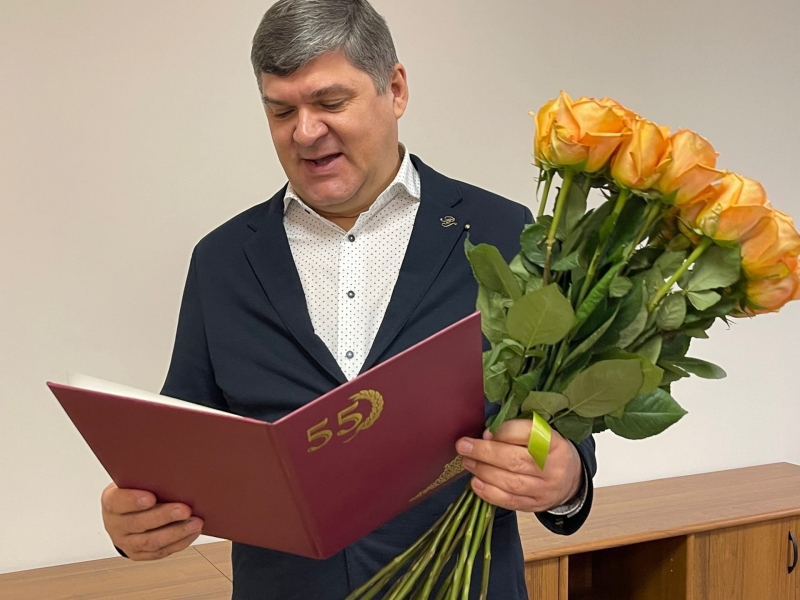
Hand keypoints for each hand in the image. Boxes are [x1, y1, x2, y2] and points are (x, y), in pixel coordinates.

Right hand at [101, 483, 203, 559]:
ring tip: (195, 523)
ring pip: (150, 541)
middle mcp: (115, 525)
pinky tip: (192, 532)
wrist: (127, 511)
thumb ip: (148, 478)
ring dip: (176, 533)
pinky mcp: (139, 554)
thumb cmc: (137, 490)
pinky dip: (179, 542)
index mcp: (111, 502)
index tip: (151, 498)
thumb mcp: (136, 480)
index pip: (117, 502)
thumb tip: (173, 473)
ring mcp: (126, 542)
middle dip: (164, 517)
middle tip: (185, 510)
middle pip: (137, 523)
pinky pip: (160, 552)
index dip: (132, 501)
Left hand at [455, 419, 581, 512]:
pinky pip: (510, 501)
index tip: (486, 431)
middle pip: (514, 460)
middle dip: (484, 452)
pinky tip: (475, 482)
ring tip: (467, 462)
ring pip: (510, 482)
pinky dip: (489, 493)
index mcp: (555, 443)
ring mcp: (545, 490)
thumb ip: (519, 430)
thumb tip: (487, 434)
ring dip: (483, 471)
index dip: (504, 432)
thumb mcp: (543, 433)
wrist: (572, 478)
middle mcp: (553, 467)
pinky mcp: (536, 505)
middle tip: (464, 446)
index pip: (529, 434)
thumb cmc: (549, 450)